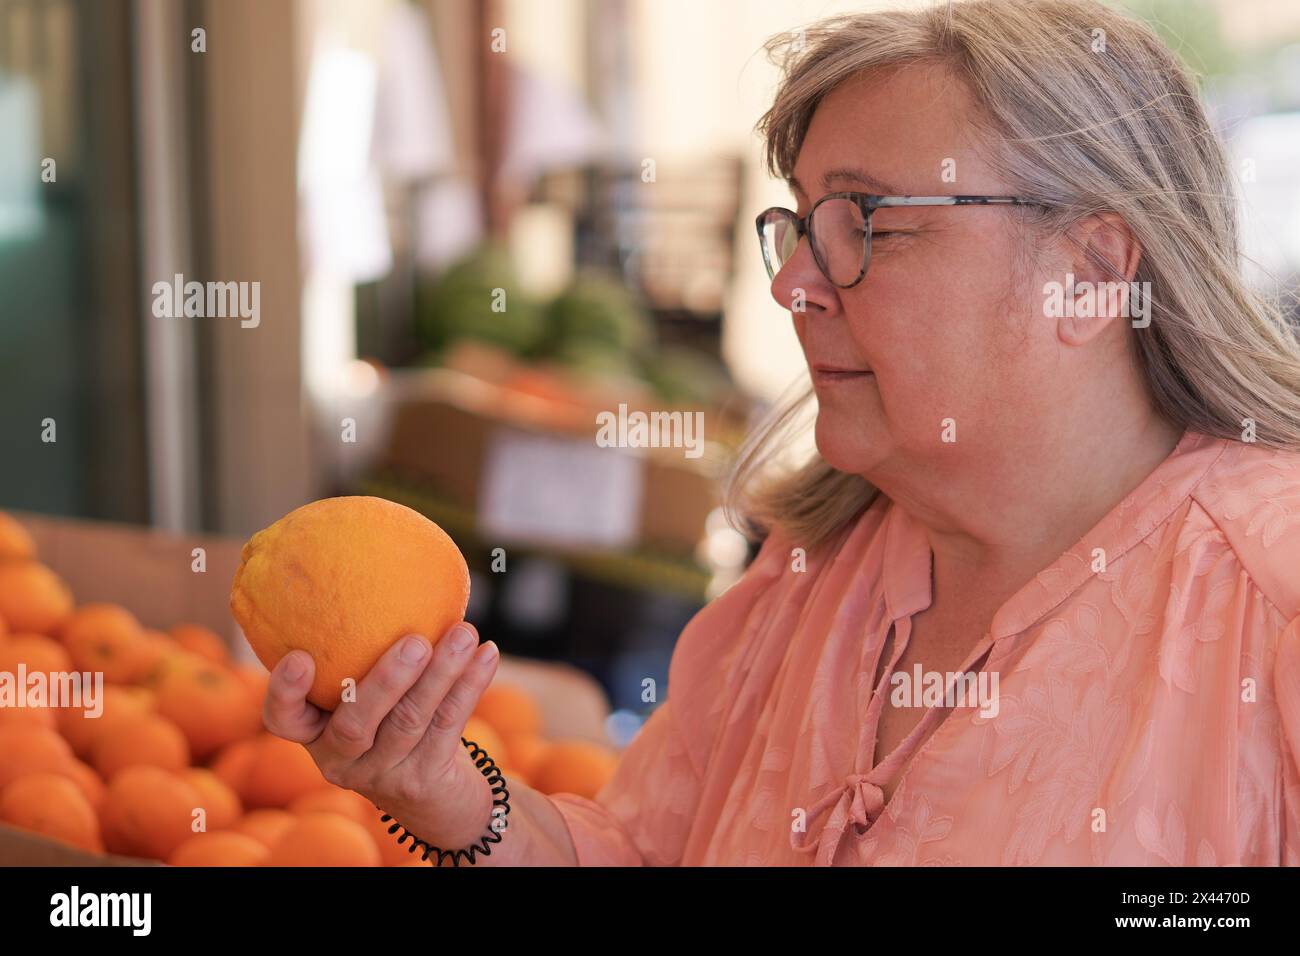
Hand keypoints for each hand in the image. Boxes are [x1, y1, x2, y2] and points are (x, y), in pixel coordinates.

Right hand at [262, 622, 502, 849]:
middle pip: (355, 724)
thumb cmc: (395, 720)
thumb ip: (363, 651)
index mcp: (315, 733)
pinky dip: (470, 685)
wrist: (438, 795)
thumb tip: (388, 565)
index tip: (299, 657)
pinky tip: (487, 652)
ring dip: (442, 673)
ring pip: (411, 721)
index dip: (284, 692)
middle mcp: (340, 760)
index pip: (284, 719)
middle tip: (415, 641)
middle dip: (387, 680)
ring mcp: (382, 775)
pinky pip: (448, 725)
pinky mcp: (423, 781)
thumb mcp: (370, 696)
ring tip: (464, 633)